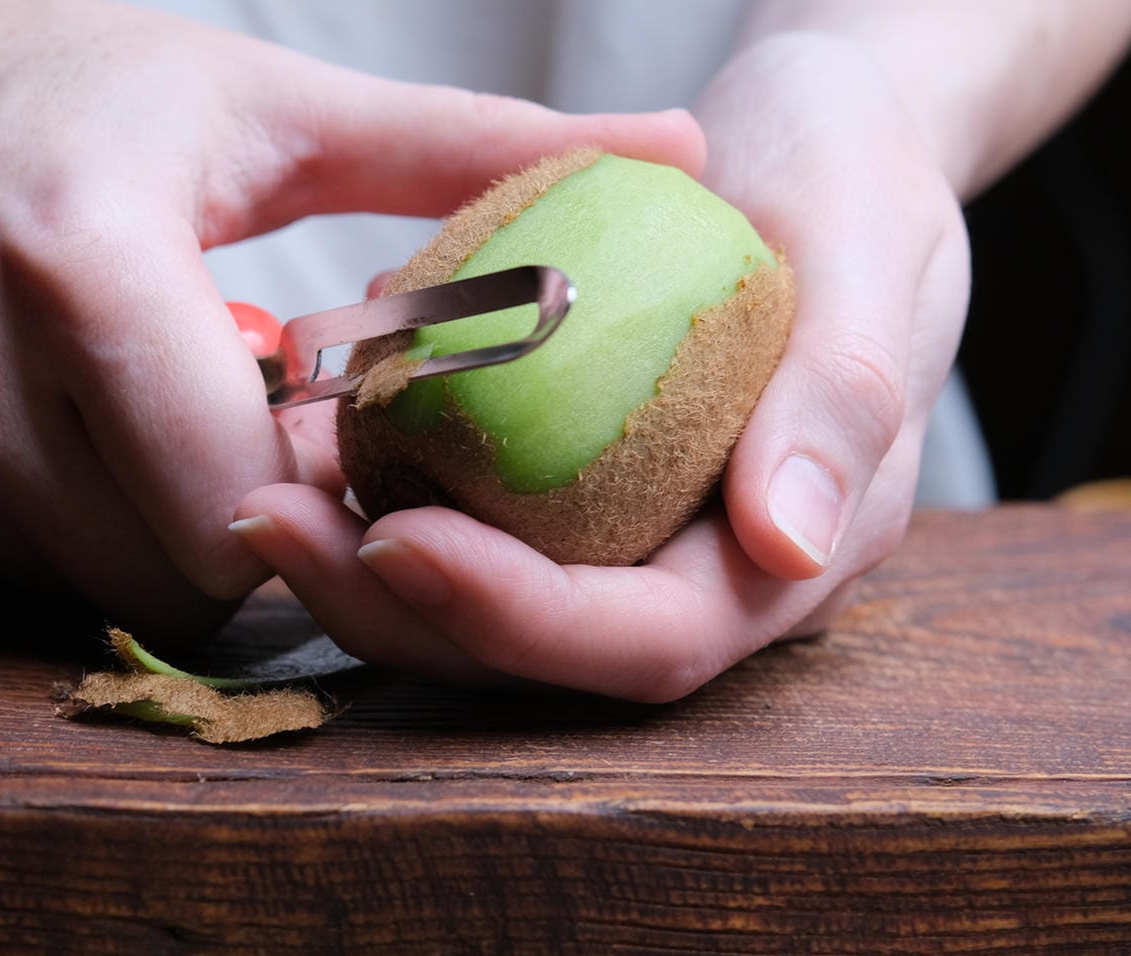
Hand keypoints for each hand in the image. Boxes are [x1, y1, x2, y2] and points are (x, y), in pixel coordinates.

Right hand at [0, 0, 701, 642]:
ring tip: (153, 416)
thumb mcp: (275, 108)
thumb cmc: (79, 85)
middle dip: (240, 531)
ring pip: (74, 589)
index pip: (241, 500)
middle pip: (163, 574)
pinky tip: (54, 431)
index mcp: (79, 258)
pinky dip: (46, 529)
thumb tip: (676, 156)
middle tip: (251, 434)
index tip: (335, 440)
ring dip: (142, 533)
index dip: (316, 495)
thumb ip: (469, 154)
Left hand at [233, 33, 969, 698]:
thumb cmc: (854, 164)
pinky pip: (471, 519)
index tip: (395, 540)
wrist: (814, 128)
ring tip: (259, 492)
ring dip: (363, 566)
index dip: (521, 616)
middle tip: (268, 520)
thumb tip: (788, 545)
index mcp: (798, 550)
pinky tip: (301, 434)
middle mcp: (708, 570)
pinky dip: (381, 489)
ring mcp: (635, 534)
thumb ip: (844, 390)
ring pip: (486, 604)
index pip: (653, 637)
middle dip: (400, 607)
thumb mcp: (871, 239)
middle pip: (543, 652)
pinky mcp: (575, 488)